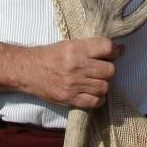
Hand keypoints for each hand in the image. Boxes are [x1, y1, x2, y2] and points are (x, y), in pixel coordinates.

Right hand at [0, 38, 122, 108]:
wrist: (27, 71)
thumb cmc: (50, 55)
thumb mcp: (69, 44)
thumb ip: (92, 46)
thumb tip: (119, 48)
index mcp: (76, 49)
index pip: (107, 48)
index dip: (115, 50)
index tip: (115, 52)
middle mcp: (77, 66)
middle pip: (109, 70)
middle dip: (109, 69)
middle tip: (102, 68)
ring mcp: (74, 84)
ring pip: (104, 87)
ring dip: (104, 84)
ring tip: (96, 80)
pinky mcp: (70, 99)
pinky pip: (95, 102)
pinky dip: (98, 99)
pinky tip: (93, 93)